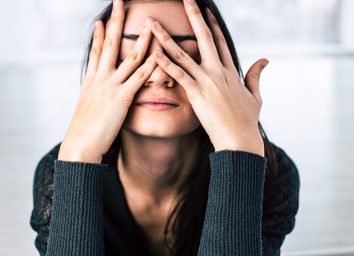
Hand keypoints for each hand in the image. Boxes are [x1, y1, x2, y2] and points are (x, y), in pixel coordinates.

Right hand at [58, 0, 156, 162]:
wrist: (81, 145)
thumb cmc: (84, 130)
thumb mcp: (87, 108)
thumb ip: (94, 96)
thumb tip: (96, 93)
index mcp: (91, 80)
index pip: (96, 51)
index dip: (99, 34)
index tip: (102, 19)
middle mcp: (101, 78)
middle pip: (110, 44)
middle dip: (116, 22)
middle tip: (120, 3)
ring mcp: (111, 86)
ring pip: (129, 57)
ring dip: (141, 38)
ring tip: (149, 22)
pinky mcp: (122, 98)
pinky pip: (139, 78)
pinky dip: (150, 65)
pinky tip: (159, 54)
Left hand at [149, 0, 267, 155]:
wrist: (240, 140)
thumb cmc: (246, 121)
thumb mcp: (255, 96)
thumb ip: (256, 76)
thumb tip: (265, 59)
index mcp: (231, 71)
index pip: (220, 42)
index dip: (212, 25)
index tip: (206, 11)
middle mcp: (218, 71)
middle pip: (204, 38)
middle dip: (194, 17)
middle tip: (186, 0)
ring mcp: (207, 81)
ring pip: (184, 54)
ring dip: (167, 37)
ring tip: (154, 23)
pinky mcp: (197, 94)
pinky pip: (179, 75)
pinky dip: (166, 63)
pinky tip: (154, 52)